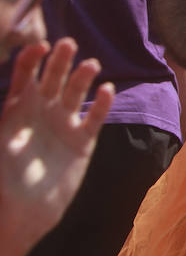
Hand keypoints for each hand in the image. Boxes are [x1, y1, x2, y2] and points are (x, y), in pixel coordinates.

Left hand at [0, 39, 113, 255]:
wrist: (25, 211)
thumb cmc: (3, 178)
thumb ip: (5, 115)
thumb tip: (6, 90)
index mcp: (18, 109)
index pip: (25, 76)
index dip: (32, 59)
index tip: (40, 46)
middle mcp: (42, 111)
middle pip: (53, 78)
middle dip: (60, 60)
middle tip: (68, 44)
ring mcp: (64, 123)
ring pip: (75, 92)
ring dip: (82, 76)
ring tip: (90, 65)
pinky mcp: (83, 140)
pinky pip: (95, 117)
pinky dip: (102, 103)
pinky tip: (106, 90)